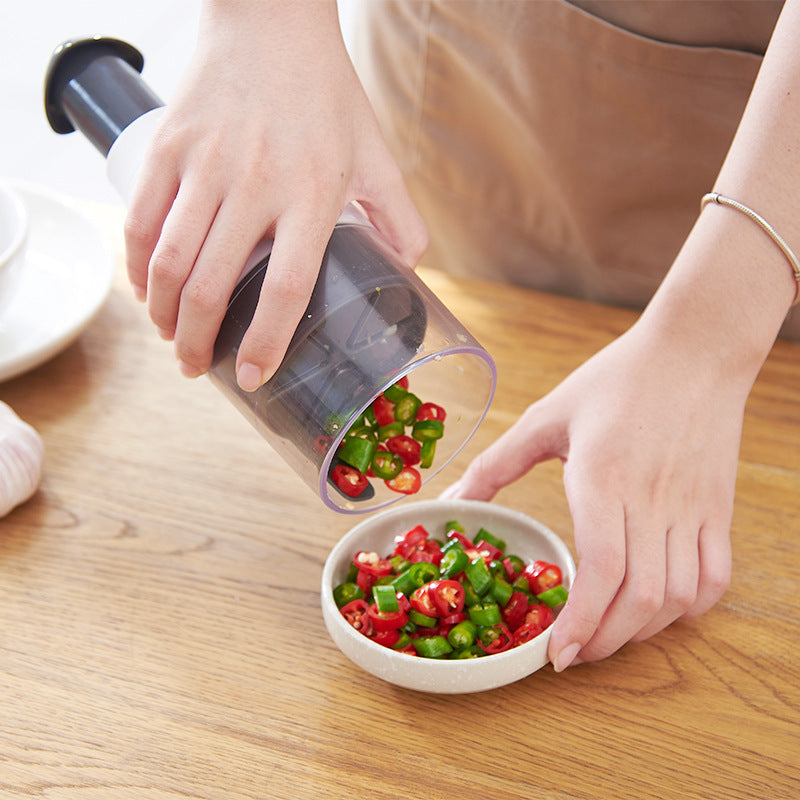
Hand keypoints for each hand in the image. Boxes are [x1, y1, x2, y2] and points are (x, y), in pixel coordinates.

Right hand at [124, 1, 426, 389]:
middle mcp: (256, 186)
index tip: (254, 376)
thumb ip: (400, 215)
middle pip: (212, 286)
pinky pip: (139, 220)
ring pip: (168, 261)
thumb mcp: (377, 153)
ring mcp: (206, 165)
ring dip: (162, 314)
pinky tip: (144, 290)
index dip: (267, 342)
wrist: (271, 18)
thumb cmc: (326, 91)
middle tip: (197, 368)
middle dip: (197, 343)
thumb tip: (408, 266)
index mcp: (312, 196)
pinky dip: (136, 265)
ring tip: (171, 338)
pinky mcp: (169, 146)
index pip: (287, 289)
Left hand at [442, 319, 748, 670]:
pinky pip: (715, 576)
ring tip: (608, 636)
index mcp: (603, 476)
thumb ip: (498, 463)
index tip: (556, 654)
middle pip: (640, 597)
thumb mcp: (546, 416)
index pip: (602, 568)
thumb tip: (453, 497)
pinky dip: (690, 607)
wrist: (694, 350)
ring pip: (679, 596)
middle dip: (605, 641)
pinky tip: (659, 609)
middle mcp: (651, 500)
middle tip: (573, 654)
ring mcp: (691, 507)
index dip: (580, 622)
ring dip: (643, 631)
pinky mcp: (717, 507)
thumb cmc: (615, 379)